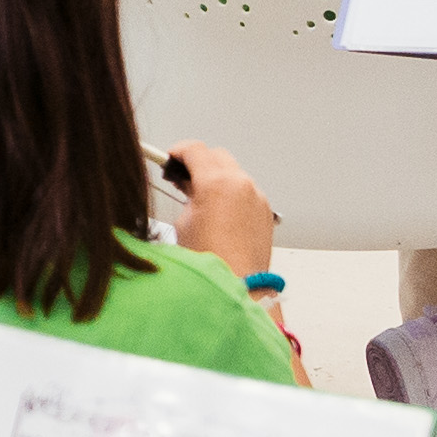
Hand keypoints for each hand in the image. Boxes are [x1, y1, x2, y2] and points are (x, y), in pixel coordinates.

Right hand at [162, 139, 272, 268]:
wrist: (238, 285)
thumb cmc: (210, 262)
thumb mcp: (184, 222)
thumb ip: (187, 196)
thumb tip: (189, 189)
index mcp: (217, 183)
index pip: (195, 150)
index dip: (178, 152)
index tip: (171, 159)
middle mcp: (242, 185)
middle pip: (217, 156)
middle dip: (199, 163)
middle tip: (182, 178)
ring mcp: (257, 197)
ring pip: (234, 172)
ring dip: (217, 177)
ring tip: (201, 198)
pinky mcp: (265, 211)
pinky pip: (246, 191)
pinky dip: (232, 193)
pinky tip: (219, 212)